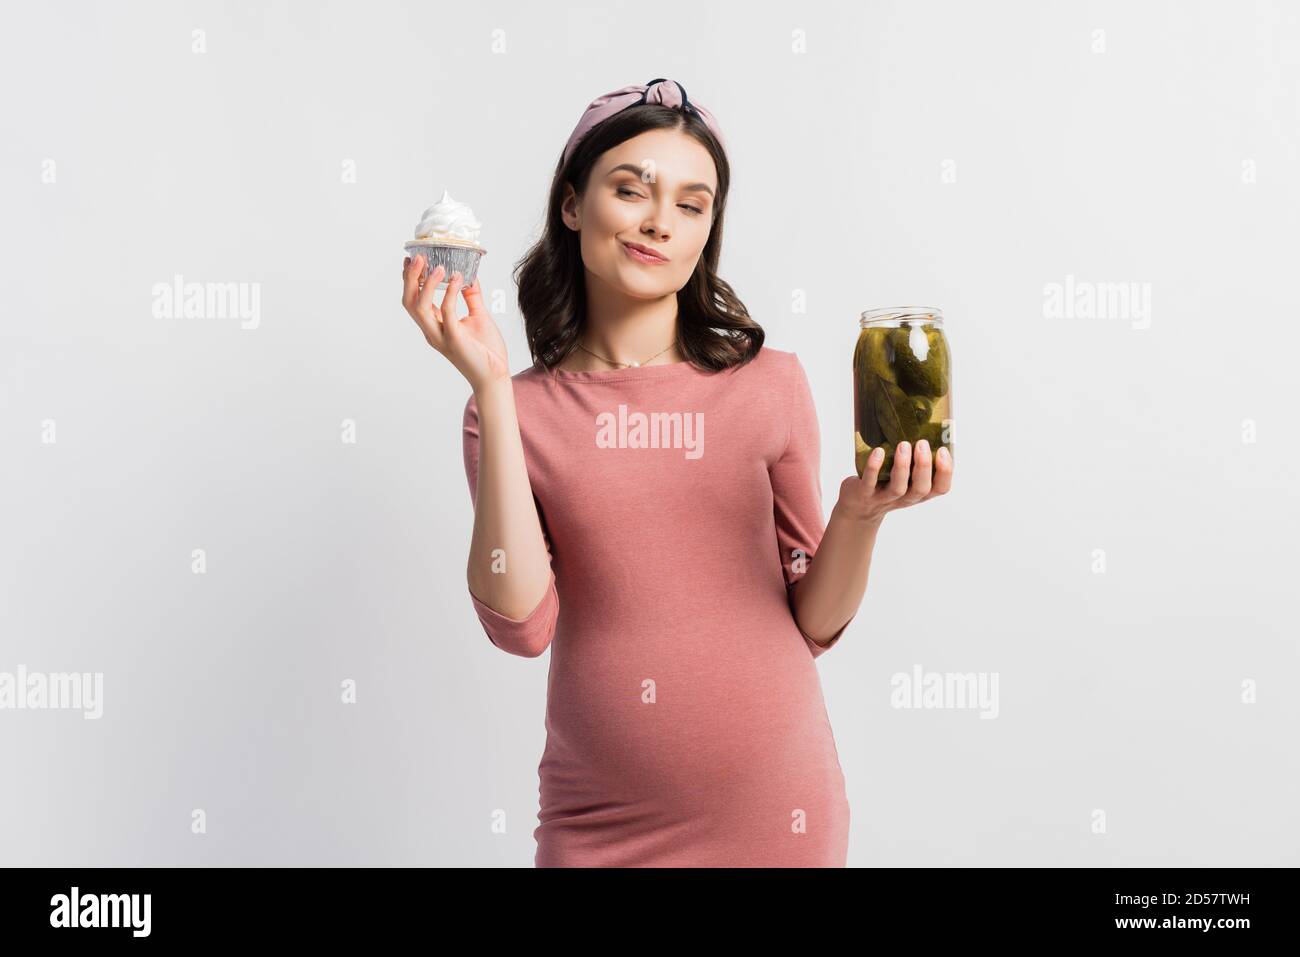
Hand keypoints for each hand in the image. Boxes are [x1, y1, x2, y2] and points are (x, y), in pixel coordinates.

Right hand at [401, 254, 509, 391]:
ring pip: (420, 308)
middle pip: (409, 302)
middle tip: (419, 257)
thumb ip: (471, 297)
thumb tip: (469, 276)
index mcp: (434, 326)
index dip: (409, 280)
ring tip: (438, 266)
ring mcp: (441, 337)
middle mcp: (432, 332)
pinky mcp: (455, 340)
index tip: (412, 259)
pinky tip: (458, 279)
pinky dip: (451, 293)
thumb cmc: (486, 351)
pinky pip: (447, 313)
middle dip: (410, 279)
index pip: (413, 300)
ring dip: (427, 285)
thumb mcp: (478, 316)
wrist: (496, 376)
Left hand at [835, 439, 952, 524]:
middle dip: (924, 466)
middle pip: (921, 489)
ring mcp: (884, 498)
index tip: (943, 451)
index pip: (940, 488)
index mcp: (918, 493)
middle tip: (922, 444)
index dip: (945, 472)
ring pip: (898, 487)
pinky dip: (874, 467)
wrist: (858, 508)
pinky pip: (870, 482)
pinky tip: (878, 452)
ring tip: (903, 445)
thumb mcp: (904, 477)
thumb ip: (914, 461)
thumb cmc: (885, 485)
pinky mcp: (864, 494)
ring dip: (902, 466)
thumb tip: (924, 425)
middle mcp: (905, 498)